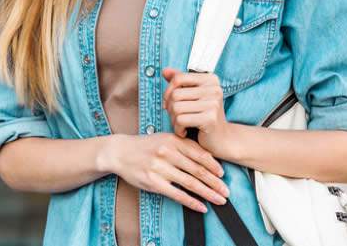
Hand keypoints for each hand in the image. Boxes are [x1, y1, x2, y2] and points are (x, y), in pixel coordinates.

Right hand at [104, 133, 229, 212]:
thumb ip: (183, 146)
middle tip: (226, 191)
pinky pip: (176, 194)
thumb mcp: (164, 138)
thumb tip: (207, 158)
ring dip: (207, 193)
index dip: (213, 165)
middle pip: (197, 169)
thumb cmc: (145, 146)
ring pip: (190, 183)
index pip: (198, 153)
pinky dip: (191, 202)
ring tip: (219, 200)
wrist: (120, 152)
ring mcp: (160, 168)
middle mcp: (167, 152)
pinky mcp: (153, 182)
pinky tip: (201, 206)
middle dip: (214, 182)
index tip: (223, 174)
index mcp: (172, 140)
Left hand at [162, 67, 231, 156]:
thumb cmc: (204, 116)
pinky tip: (184, 132)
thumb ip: (180, 82)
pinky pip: (181, 120)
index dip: (168, 91)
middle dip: (170, 109)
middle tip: (176, 118)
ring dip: (173, 120)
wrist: (221, 139)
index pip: (179, 78)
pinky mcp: (210, 118)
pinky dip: (178, 129)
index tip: (169, 103)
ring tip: (180, 125)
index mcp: (210, 79)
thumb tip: (165, 71)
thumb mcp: (193, 96)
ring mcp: (213, 103)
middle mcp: (214, 89)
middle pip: (175, 94)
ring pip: (176, 108)